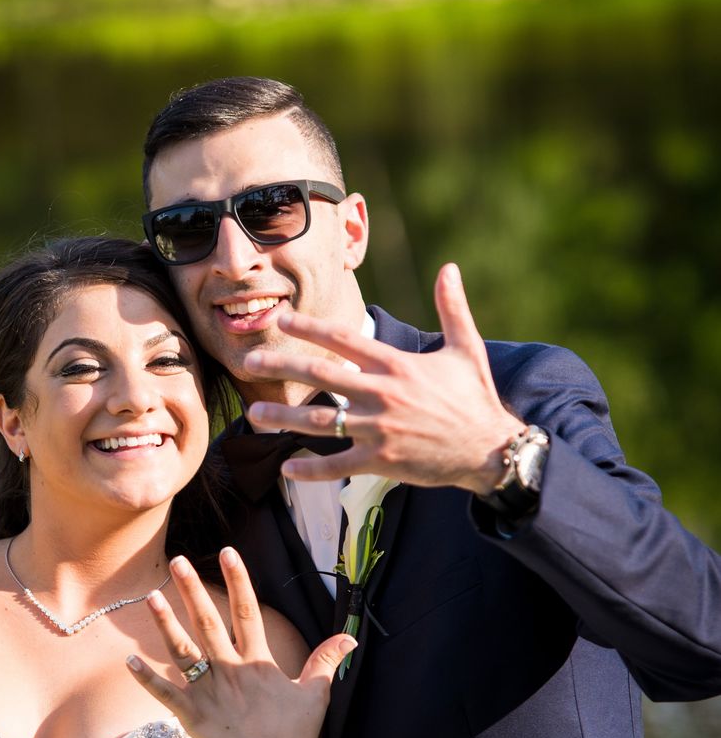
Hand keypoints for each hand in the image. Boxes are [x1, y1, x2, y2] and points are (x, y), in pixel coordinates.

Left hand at [126, 548, 353, 737]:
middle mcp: (230, 671)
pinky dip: (147, 679)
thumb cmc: (295, 737)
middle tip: (178, 562)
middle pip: (208, 622)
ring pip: (182, 651)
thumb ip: (326, 661)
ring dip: (165, 624)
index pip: (247, 612)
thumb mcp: (315, 696)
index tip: (228, 553)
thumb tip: (349, 637)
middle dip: (192, 590)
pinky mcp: (192, 717)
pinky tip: (129, 661)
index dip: (239, 580)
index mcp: (258, 663)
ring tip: (150, 596)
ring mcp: (209, 693)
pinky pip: (165, 694)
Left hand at [243, 264, 521, 493]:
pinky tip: (287, 469)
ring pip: (319, 422)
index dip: (308, 328)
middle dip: (281, 366)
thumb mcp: (466, 349)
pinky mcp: (381, 461)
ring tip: (254, 413)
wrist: (490, 450)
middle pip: (320, 375)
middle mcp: (382, 395)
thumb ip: (452, 308)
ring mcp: (378, 430)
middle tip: (249, 361)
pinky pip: (337, 465)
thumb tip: (450, 268)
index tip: (281, 320)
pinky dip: (311, 469)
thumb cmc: (475, 399)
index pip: (343, 340)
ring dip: (283, 417)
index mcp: (396, 365)